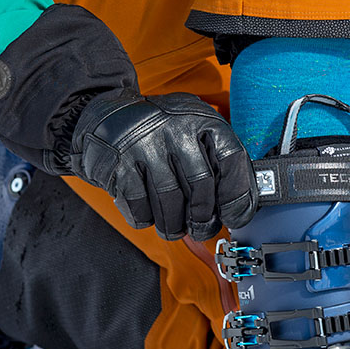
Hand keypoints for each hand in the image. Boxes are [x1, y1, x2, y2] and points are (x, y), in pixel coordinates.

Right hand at [70, 92, 258, 239]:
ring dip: (174, 225)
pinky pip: (140, 207)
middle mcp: (175, 129)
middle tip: (200, 228)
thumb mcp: (194, 133)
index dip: (238, 195)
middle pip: (202, 187)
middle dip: (203, 218)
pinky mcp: (119, 165)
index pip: (231, 159)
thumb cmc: (161, 135)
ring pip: (170, 202)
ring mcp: (145, 146)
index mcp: (201, 119)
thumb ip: (218, 163)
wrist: (109, 119)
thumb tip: (240, 208)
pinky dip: (146, 219)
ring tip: (174, 227)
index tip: (236, 217)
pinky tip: (148, 212)